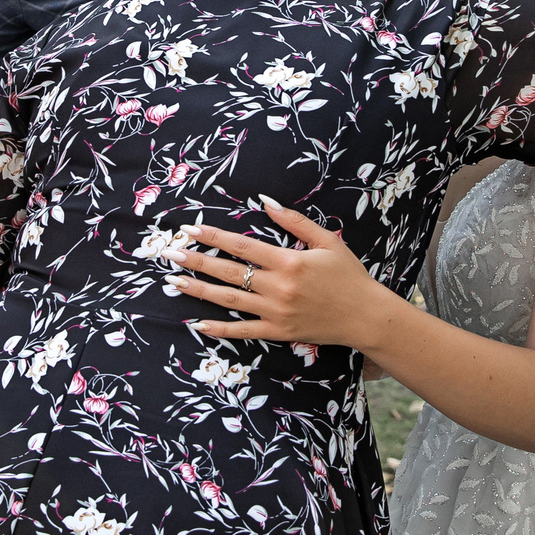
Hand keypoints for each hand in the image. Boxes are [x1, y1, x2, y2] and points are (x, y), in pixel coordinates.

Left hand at [170, 199, 394, 349]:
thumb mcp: (326, 241)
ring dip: (198, 291)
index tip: (189, 229)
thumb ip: (294, 221)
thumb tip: (264, 202)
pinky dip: (220, 328)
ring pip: (229, 301)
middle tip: (169, 253)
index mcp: (288, 262)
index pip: (242, 246)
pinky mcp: (278, 332)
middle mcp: (278, 288)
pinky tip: (198, 323)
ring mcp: (276, 312)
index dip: (213, 236)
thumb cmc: (348, 275)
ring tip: (173, 282)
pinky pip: (243, 331)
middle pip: (228, 272)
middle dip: (195, 261)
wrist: (365, 316)